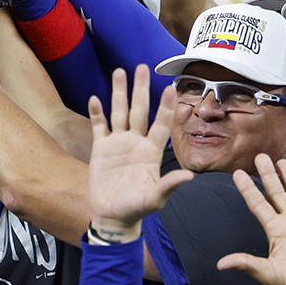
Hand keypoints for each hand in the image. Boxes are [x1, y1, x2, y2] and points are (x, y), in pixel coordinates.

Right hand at [85, 67, 192, 239]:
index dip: (165, 108)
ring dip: (119, 93)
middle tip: (142, 68)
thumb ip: (169, 185)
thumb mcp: (155, 198)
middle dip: (141, 90)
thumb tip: (190, 176)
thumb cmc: (137, 208)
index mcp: (151, 152)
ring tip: (119, 72)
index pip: (161, 124)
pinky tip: (95, 98)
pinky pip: (99, 126)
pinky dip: (96, 113)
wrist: (113, 216)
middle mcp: (136, 142)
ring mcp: (118, 144)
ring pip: (119, 112)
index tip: (169, 89)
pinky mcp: (100, 149)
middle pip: (139, 111)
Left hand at [216, 154, 285, 284]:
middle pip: (276, 193)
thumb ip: (248, 264)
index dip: (248, 189)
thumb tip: (221, 264)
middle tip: (260, 156)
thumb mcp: (269, 273)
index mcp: (275, 230)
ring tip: (284, 161)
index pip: (258, 205)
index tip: (238, 173)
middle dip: (268, 175)